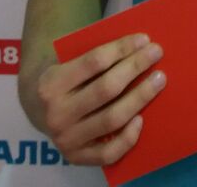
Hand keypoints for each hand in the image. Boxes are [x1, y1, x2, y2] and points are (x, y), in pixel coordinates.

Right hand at [28, 33, 164, 165]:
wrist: (37, 110)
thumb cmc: (64, 79)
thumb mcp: (66, 62)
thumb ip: (93, 57)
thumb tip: (137, 45)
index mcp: (51, 83)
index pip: (94, 61)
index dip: (122, 49)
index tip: (144, 39)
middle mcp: (56, 113)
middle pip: (106, 89)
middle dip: (135, 68)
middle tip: (156, 53)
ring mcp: (66, 139)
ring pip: (111, 118)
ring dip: (140, 97)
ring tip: (159, 79)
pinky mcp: (76, 157)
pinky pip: (108, 152)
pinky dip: (128, 137)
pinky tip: (142, 119)